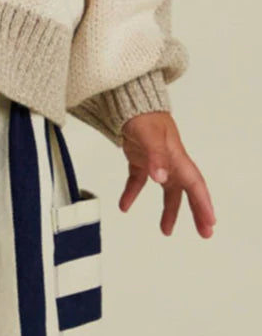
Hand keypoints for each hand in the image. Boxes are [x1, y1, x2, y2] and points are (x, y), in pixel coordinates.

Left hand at [118, 111, 215, 238]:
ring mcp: (155, 162)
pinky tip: (124, 205)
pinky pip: (138, 182)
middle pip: (187, 191)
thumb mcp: (150, 135)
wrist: (127, 102)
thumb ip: (156, 157)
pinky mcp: (139, 160)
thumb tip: (160, 179)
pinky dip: (132, 194)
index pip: (195, 185)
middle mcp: (170, 162)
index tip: (209, 223)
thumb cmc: (143, 115)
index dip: (203, 204)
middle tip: (204, 233)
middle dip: (196, 212)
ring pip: (166, 191)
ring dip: (168, 210)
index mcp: (177, 157)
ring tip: (166, 230)